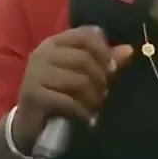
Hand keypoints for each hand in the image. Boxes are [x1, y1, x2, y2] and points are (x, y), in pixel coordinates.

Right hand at [11, 26, 133, 151]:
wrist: (28, 123)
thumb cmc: (57, 95)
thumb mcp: (80, 75)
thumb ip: (103, 62)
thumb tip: (129, 50)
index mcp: (54, 43)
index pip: (85, 35)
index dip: (104, 51)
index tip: (113, 70)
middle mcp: (42, 53)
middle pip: (84, 59)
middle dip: (100, 80)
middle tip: (104, 95)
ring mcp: (35, 73)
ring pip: (78, 80)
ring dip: (93, 98)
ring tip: (95, 108)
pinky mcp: (33, 95)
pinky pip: (68, 101)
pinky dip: (83, 113)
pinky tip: (88, 119)